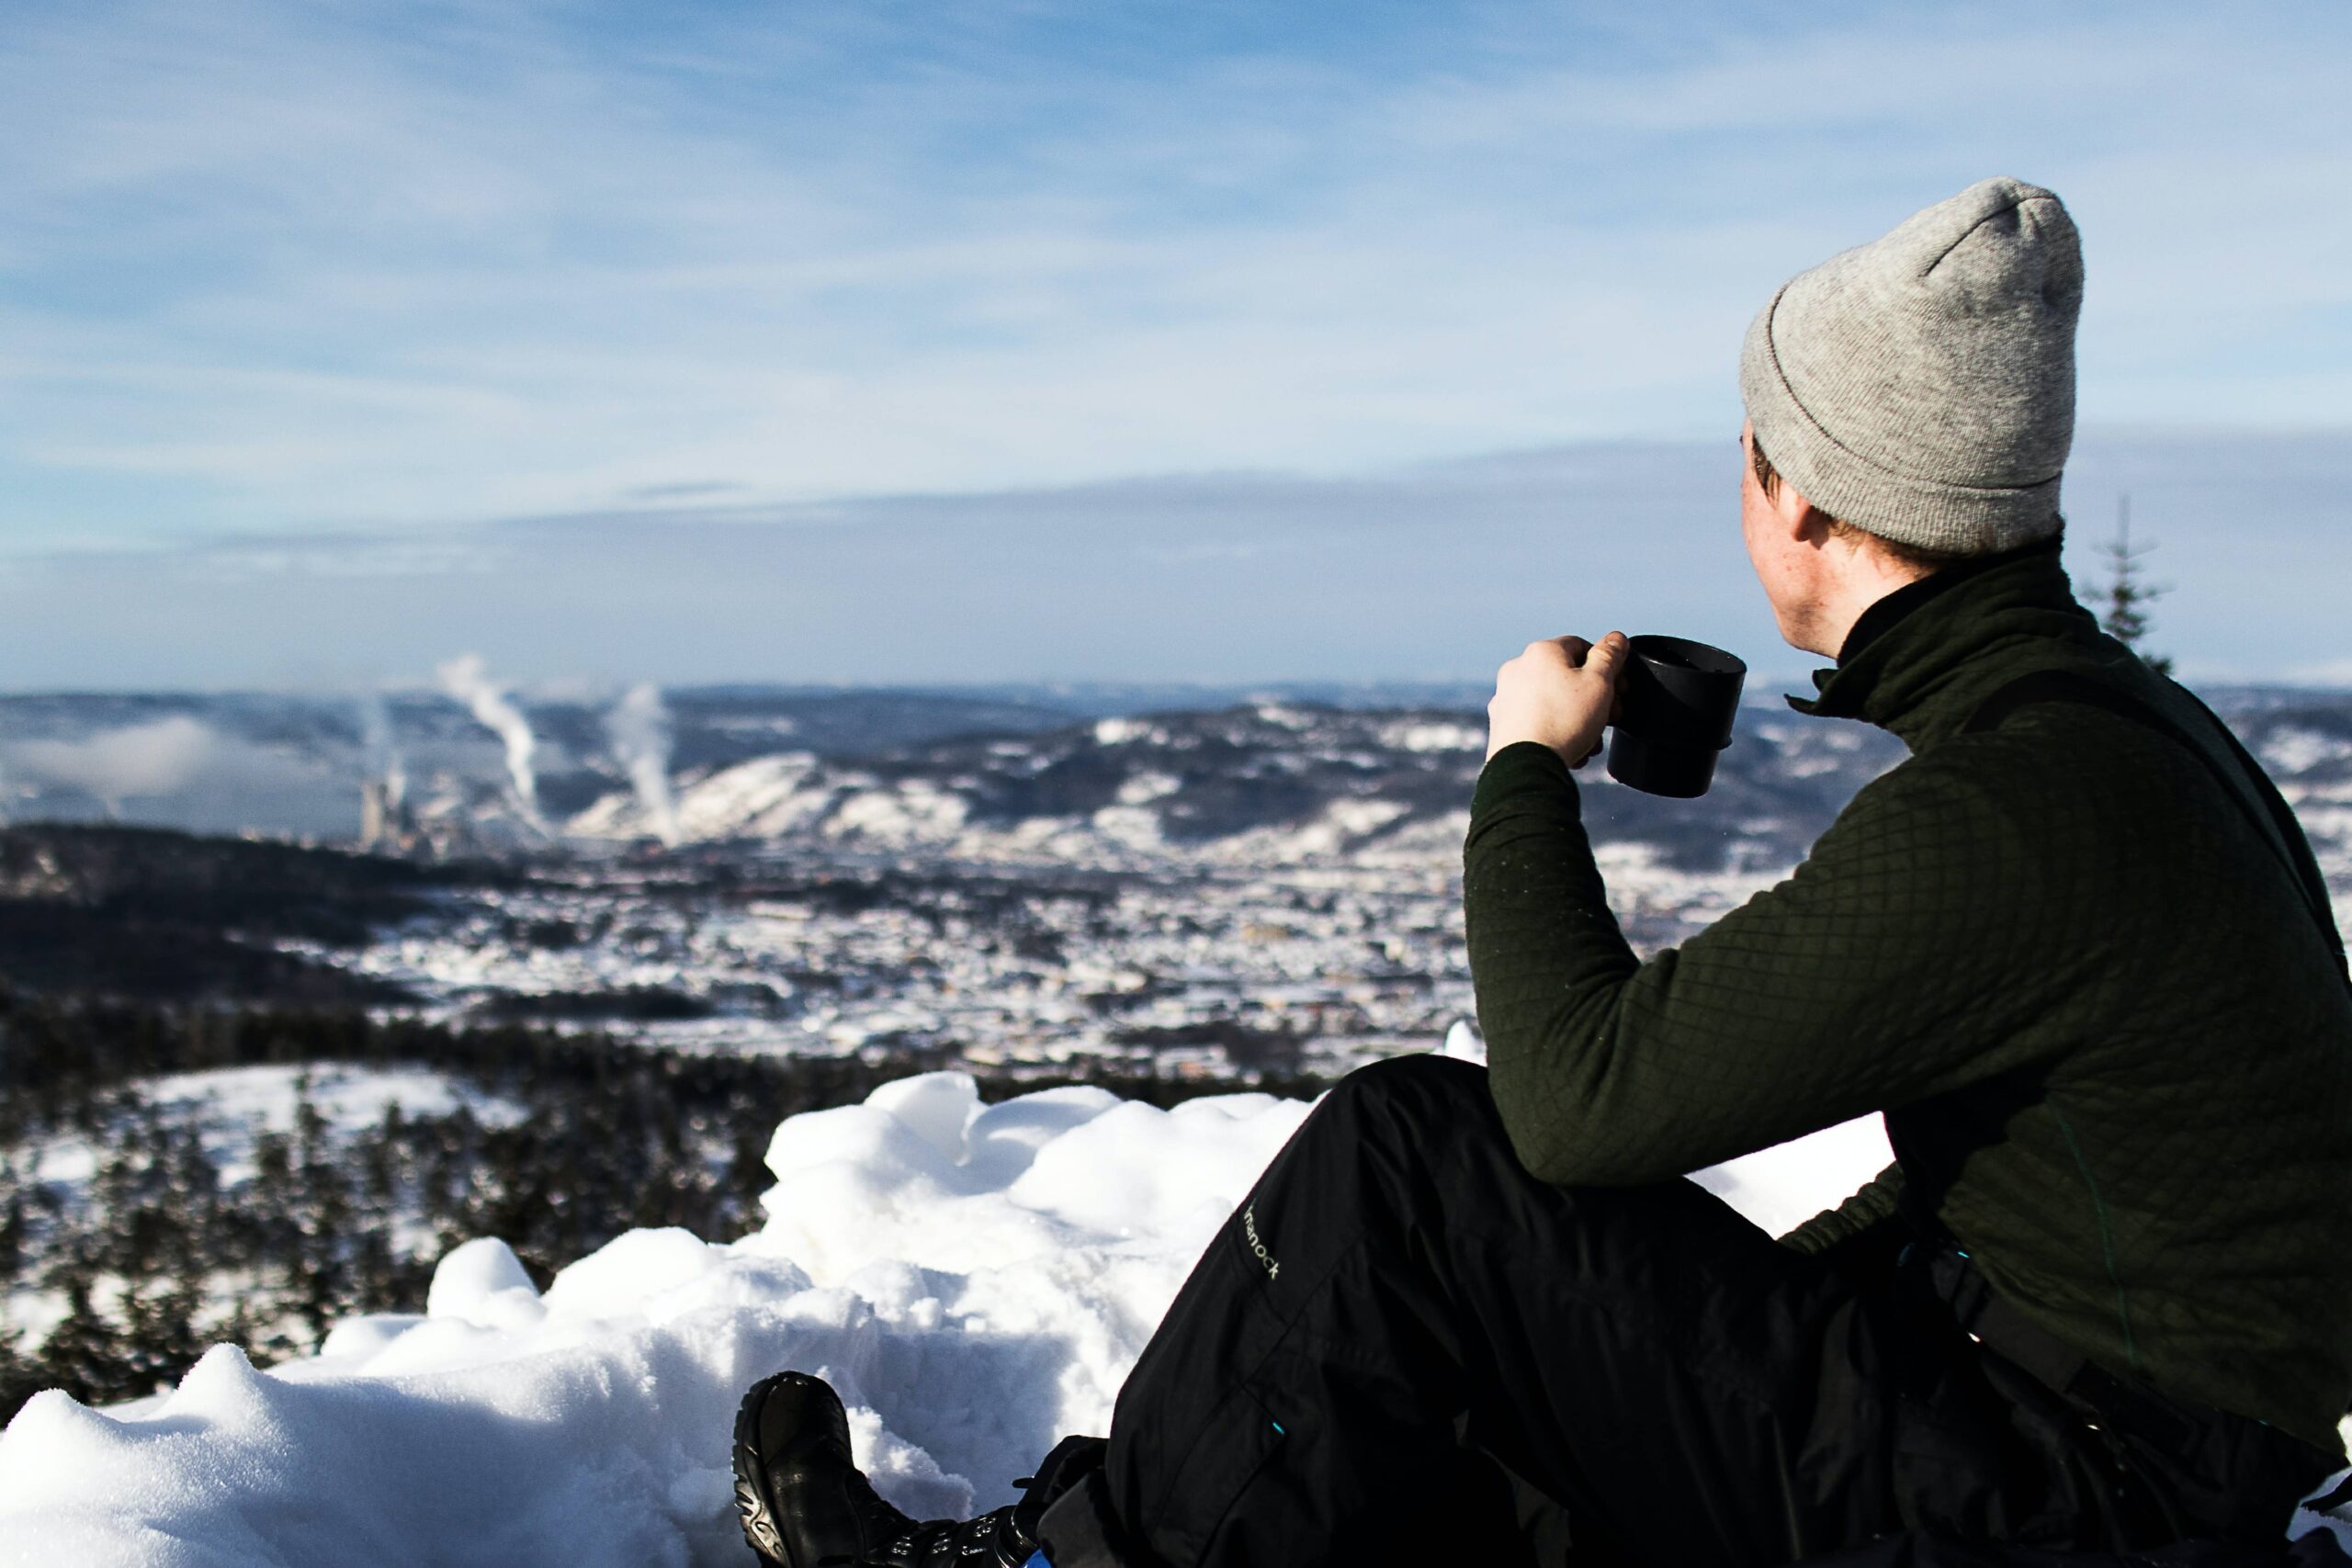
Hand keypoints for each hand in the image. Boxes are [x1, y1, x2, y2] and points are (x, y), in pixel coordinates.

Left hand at [1486, 632, 1629, 765]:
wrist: (1526, 766)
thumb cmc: (1564, 721)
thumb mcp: (1599, 683)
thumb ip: (1610, 657)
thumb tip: (1616, 638)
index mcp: (1541, 652)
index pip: (1582, 647)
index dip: (1606, 666)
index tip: (1619, 687)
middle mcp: (1517, 669)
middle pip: (1567, 677)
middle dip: (1594, 698)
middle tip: (1611, 717)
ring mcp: (1506, 696)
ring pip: (1554, 702)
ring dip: (1578, 720)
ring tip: (1591, 742)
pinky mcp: (1501, 723)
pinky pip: (1537, 721)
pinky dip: (1556, 732)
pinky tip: (1570, 751)